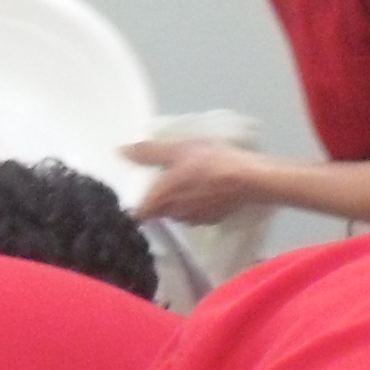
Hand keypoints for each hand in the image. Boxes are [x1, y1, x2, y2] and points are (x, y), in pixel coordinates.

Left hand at [127, 137, 266, 225]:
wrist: (249, 179)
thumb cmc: (209, 162)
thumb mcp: (177, 150)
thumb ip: (148, 153)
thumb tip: (119, 152)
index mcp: (161, 199)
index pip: (138, 214)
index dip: (135, 205)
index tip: (136, 194)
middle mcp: (174, 214)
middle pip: (158, 212)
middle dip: (158, 200)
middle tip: (162, 181)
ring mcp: (195, 220)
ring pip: (178, 213)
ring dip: (178, 203)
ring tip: (186, 184)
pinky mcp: (213, 219)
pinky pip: (197, 214)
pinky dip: (197, 205)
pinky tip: (205, 191)